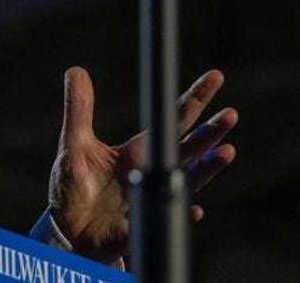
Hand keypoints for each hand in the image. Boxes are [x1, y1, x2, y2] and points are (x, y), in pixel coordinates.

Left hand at [47, 67, 237, 263]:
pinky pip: (161, 218)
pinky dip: (179, 212)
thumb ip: (79, 109)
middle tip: (231, 115)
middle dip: (210, 133)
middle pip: (188, 149)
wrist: (68, 229)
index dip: (194, 99)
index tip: (215, 76)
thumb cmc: (74, 186)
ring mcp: (149, 198)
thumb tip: (75, 70)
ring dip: (206, 169)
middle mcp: (151, 173)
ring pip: (185, 181)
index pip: (171, 122)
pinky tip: (194, 208)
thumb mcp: (74, 143)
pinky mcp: (139, 223)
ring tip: (226, 152)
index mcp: (138, 152)